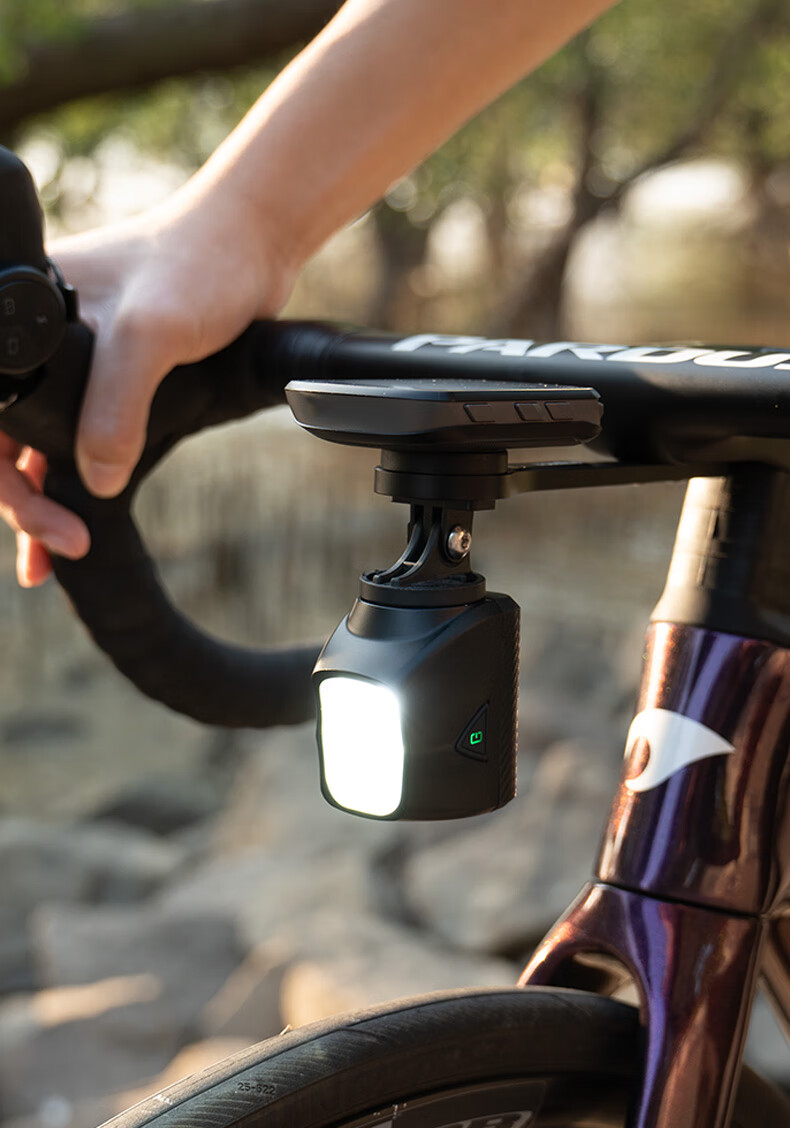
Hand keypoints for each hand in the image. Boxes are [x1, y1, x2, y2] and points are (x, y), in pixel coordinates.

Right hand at [5, 193, 294, 586]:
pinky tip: (85, 511)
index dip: (5, 482)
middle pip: (5, 438)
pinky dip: (78, 476)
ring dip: (44, 497)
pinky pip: (80, 435)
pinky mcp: (114, 377)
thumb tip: (94, 484)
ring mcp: (75, 362)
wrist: (253, 244)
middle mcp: (37, 344)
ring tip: (57, 553)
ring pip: (39, 442)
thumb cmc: (197, 265)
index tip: (52, 526)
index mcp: (18, 321)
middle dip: (24, 502)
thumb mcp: (149, 333)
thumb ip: (115, 405)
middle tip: (64, 547)